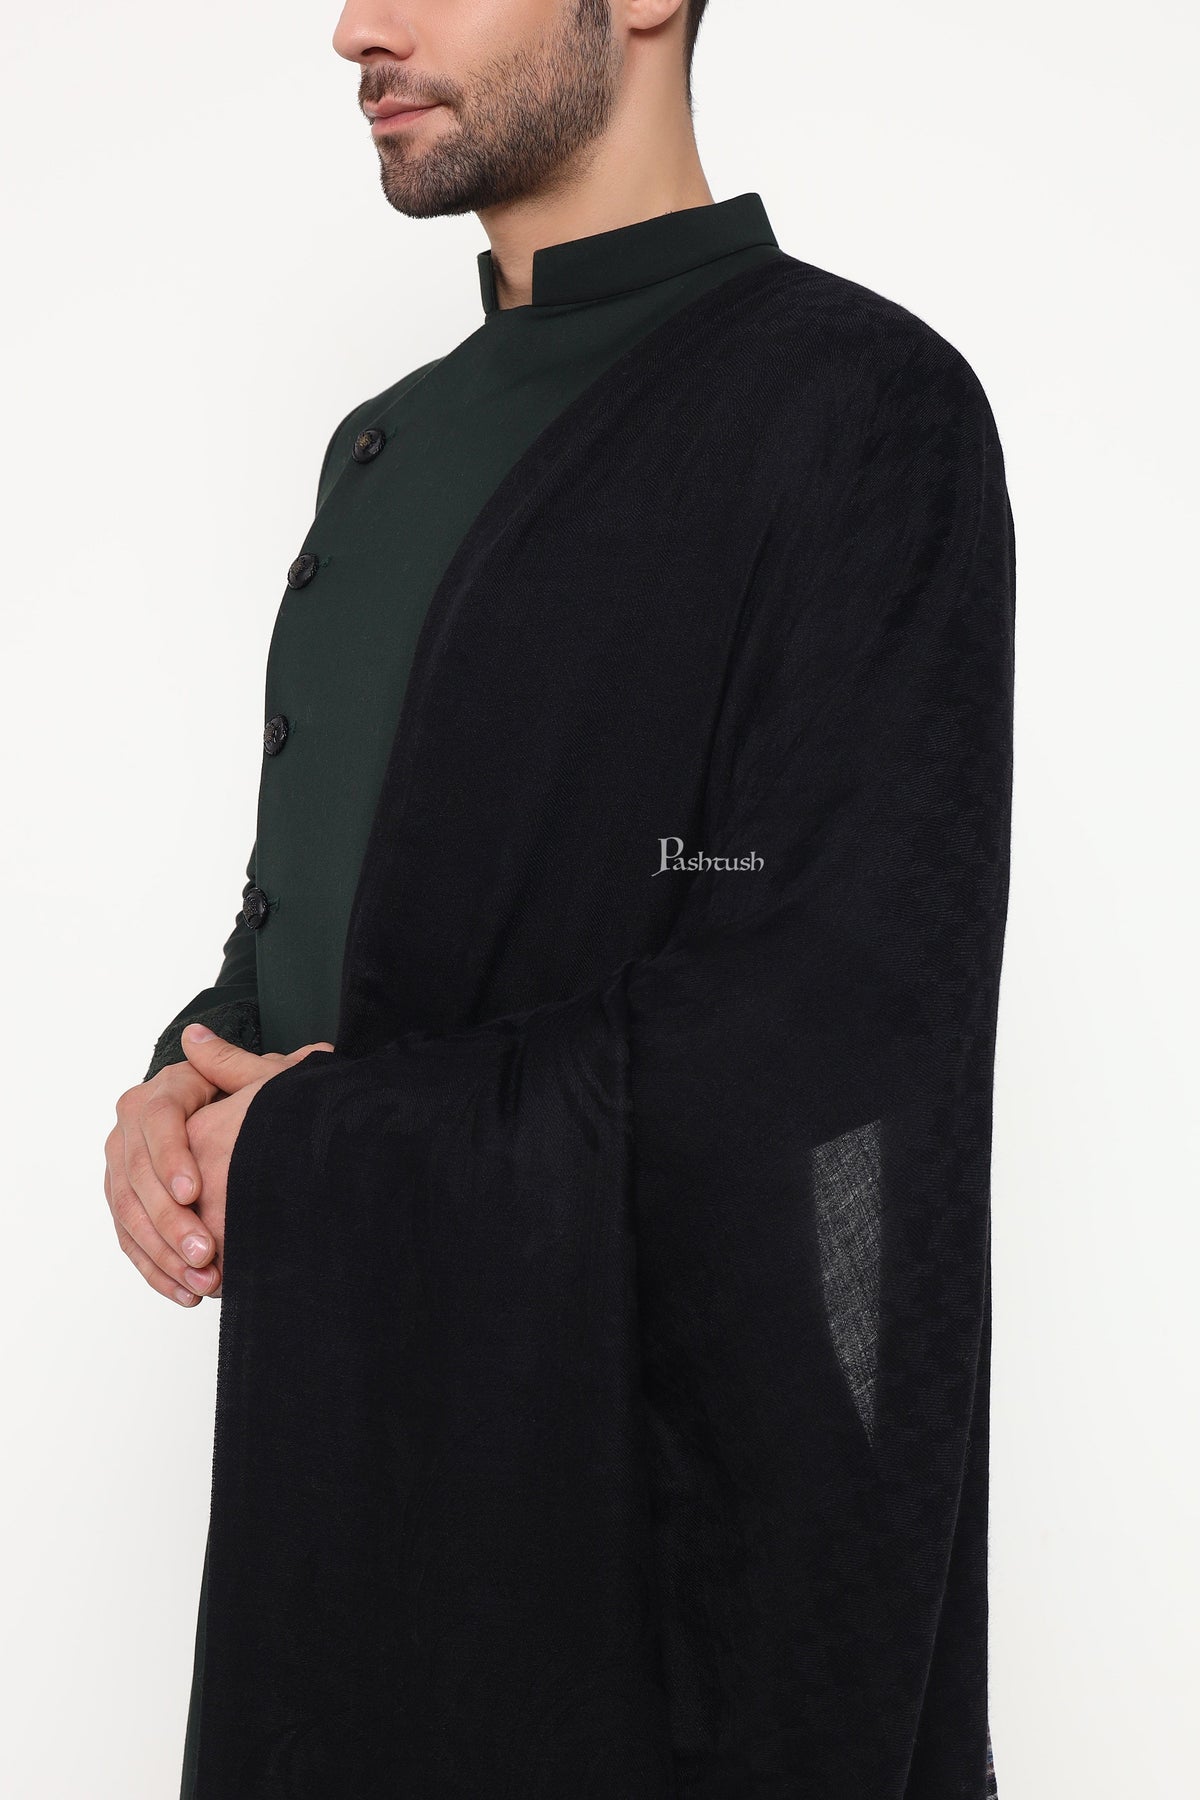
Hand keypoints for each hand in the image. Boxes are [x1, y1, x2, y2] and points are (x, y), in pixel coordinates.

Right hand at [105, 1027, 332, 1308]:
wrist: (221, 1122)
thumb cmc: (247, 1100)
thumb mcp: (253, 1081)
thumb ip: (237, 1065)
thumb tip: (207, 1036)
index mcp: (155, 1097)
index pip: (157, 1125)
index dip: (173, 1160)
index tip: (196, 1192)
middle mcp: (127, 1132)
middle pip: (137, 1179)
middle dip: (171, 1222)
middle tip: (206, 1253)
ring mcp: (121, 1171)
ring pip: (130, 1217)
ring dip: (165, 1255)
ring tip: (204, 1282)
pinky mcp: (126, 1205)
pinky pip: (131, 1242)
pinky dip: (157, 1271)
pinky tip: (188, 1293)